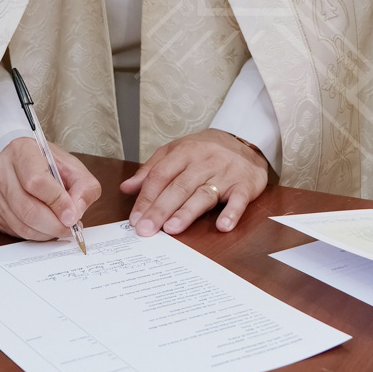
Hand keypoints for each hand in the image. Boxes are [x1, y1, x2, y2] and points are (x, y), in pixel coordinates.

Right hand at [0, 137, 99, 241]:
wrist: (25, 161)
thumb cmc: (48, 163)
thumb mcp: (74, 167)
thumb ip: (83, 187)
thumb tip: (74, 213)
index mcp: (22, 150)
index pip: (36, 182)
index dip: (57, 202)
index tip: (72, 215)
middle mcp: (1, 169)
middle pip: (27, 208)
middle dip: (53, 225)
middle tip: (69, 228)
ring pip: (20, 223)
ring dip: (45, 232)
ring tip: (60, 228)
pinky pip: (13, 230)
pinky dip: (34, 234)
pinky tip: (44, 227)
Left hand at [120, 129, 269, 235]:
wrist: (246, 142)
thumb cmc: (206, 151)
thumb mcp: (177, 151)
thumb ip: (152, 169)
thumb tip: (127, 188)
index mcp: (185, 151)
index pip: (161, 175)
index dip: (146, 197)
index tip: (134, 218)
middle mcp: (204, 161)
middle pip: (179, 186)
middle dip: (160, 209)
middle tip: (145, 229)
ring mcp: (226, 173)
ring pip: (204, 193)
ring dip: (187, 212)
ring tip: (172, 228)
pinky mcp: (245, 184)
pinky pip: (239, 199)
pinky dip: (232, 212)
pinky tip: (223, 225)